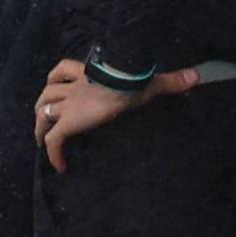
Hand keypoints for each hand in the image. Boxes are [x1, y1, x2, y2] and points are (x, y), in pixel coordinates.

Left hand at [37, 57, 198, 168]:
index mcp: (87, 75)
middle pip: (47, 93)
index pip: (63, 70)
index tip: (58, 89)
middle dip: (43, 105)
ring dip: (40, 127)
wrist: (122, 81)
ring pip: (43, 114)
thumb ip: (171, 80)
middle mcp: (74, 89)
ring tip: (41, 142)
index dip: (58, 79)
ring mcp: (69, 106)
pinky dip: (52, 154)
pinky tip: (59, 166)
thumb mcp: (152, 80)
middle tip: (45, 118)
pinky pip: (53, 141)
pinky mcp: (68, 122)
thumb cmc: (134, 78)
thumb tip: (195, 76)